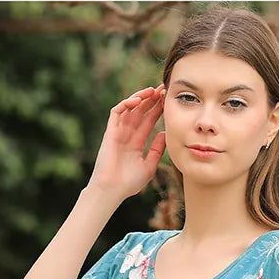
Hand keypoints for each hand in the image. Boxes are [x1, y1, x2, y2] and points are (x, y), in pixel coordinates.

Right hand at [88, 84, 167, 201]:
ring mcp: (118, 132)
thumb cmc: (129, 183)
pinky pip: (117, 112)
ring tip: (153, 90)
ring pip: (129, 109)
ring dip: (140, 97)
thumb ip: (157, 150)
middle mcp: (127, 135)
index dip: (158, 110)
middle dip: (151, 100)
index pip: (149, 121)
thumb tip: (165, 135)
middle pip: (140, 112)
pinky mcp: (110, 132)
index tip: (168, 101)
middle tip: (163, 88)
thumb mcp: (149, 166)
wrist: (112, 190)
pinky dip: (126, 104)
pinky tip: (138, 99)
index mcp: (136, 143)